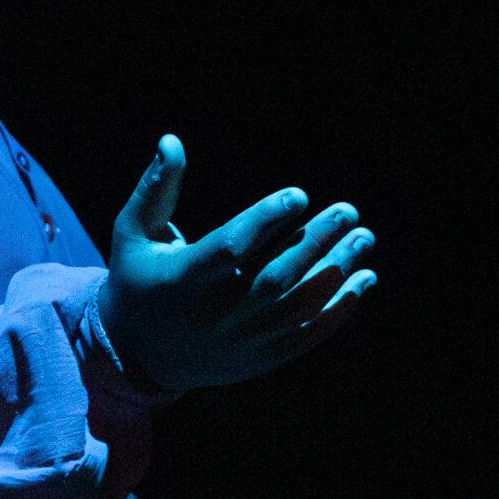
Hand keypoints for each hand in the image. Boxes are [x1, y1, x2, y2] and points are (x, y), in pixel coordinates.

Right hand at [97, 135, 375, 391]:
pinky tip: (363, 279)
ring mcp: (240, 342)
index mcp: (181, 283)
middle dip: (315, 242)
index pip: (229, 250)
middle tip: (347, 210)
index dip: (264, 221)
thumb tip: (171, 140)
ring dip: (337, 272)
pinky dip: (339, 308)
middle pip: (274, 278)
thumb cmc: (139, 280)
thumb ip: (155, 189)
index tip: (298, 195)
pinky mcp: (260, 359)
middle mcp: (213, 317)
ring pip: (298, 306)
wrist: (140, 356)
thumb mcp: (134, 235)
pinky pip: (307, 334)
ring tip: (363, 237)